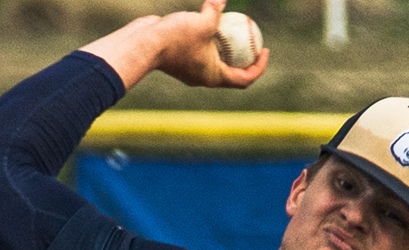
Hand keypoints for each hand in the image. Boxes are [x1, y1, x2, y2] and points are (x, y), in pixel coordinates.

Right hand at [81, 0, 268, 92]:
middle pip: (232, 71)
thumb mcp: (203, 22)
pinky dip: (209, 39)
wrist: (144, 43)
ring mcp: (191, 69)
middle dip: (245, 57)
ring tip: (232, 28)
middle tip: (252, 40)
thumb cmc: (176, 38)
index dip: (259, 67)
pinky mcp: (181, 58)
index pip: (244, 79)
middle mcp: (204, 77)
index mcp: (214, 77)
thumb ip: (216, 11)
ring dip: (225, 46)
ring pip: (215, 60)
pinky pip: (200, 50)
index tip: (265, 50)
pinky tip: (210, 21)